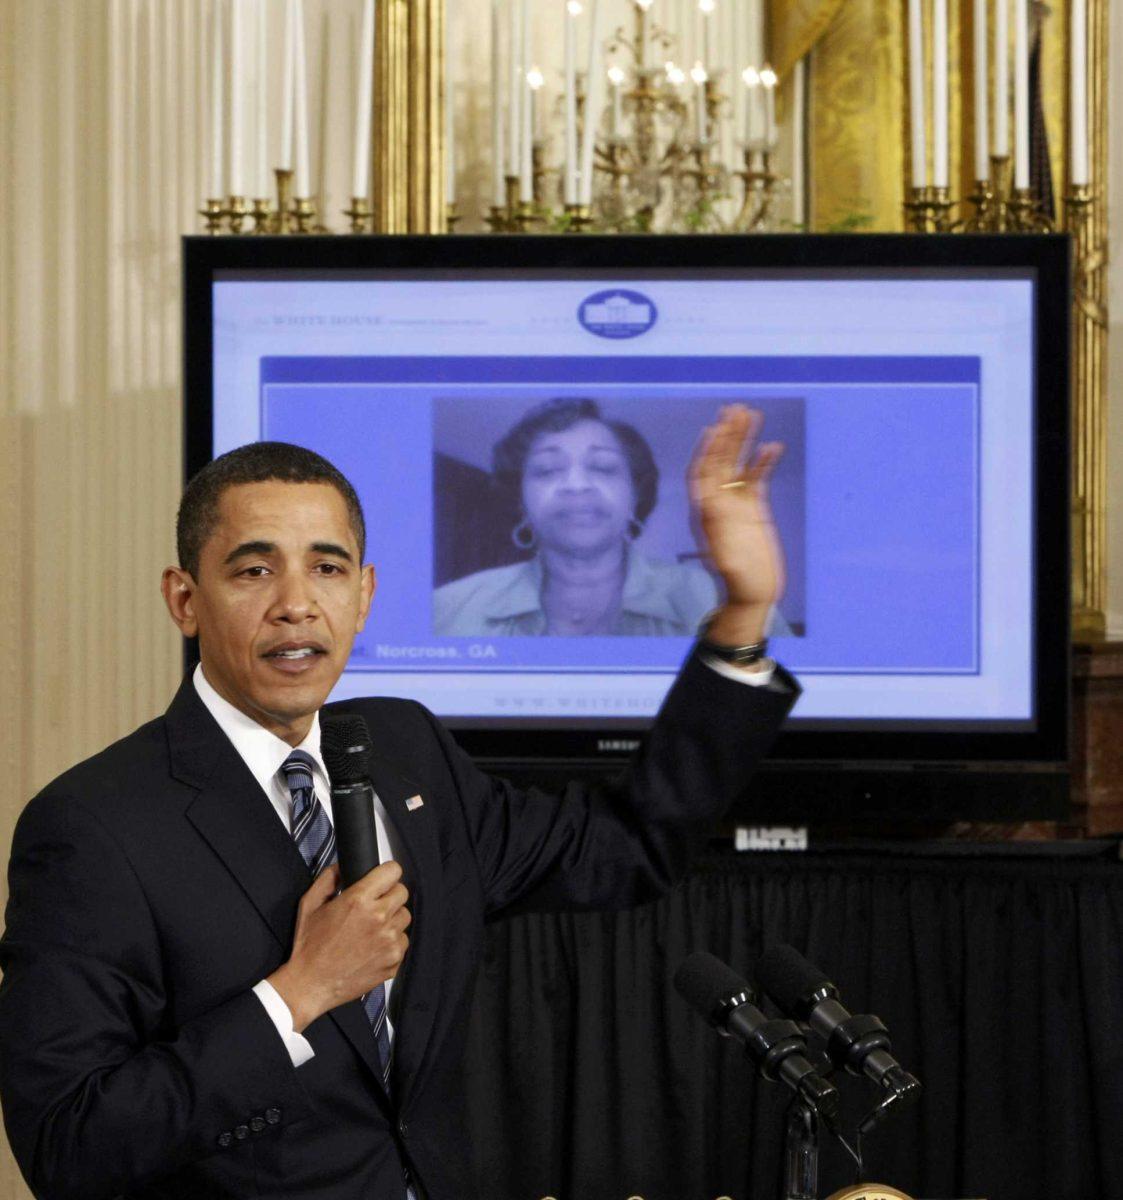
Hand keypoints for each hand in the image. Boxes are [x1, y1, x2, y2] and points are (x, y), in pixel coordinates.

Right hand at [267, 861, 410, 1032]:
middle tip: (373, 905)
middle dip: (389, 895)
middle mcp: (379, 919)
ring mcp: (389, 941)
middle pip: (402, 892)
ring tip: (371, 928)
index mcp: (359, 901)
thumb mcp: (310, 904)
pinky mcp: (394, 961)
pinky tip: (373, 946)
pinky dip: (392, 942)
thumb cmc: (309, 947)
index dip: (386, 873)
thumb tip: (343, 866)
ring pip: (404, 917)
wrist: (310, 985)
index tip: (382, 878)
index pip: (393, 871)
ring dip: (392, 919)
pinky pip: (402, 942)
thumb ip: (328, 878)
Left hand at [688, 405, 785, 643]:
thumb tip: (712, 505)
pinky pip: (757, 477)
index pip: (700, 473)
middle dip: (726, 435)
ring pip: (738, 464)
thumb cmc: (738, 580)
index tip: (713, 429)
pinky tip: (773, 446)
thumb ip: (719, 530)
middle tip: (734, 408)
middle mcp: (717, 503)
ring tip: (750, 412)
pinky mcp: (754, 507)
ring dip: (743, 439)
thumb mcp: (726, 555)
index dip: (705, 450)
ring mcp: (735, 503)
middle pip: (719, 461)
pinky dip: (764, 461)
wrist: (753, 593)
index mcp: (704, 512)